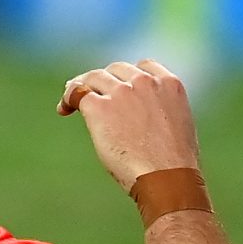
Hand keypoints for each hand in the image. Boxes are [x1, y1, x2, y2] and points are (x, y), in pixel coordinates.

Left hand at [57, 60, 200, 193]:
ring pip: (94, 78)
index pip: (143, 66)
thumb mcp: (178, 124)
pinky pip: (77, 93)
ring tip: (70, 101)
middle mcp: (145, 82)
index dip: (127, 75)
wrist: (166, 178)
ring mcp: (122, 92)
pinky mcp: (100, 107)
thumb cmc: (173, 164)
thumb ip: (159, 108)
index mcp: (169, 83)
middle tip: (90, 92)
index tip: (117, 86)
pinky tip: (64, 109)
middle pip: (116, 70)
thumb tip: (138, 115)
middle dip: (103, 81)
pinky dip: (68, 99)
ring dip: (82, 87)